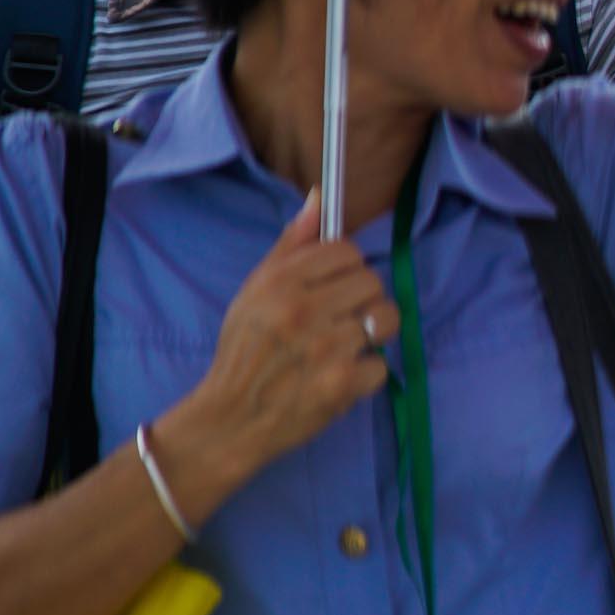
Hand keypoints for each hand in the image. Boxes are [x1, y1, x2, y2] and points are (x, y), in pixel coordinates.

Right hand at [158, 198, 392, 507]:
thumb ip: (291, 246)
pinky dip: (366, 376)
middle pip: (372, 282)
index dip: (346, 269)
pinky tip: (339, 379)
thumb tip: (320, 197)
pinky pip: (381, 365)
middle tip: (338, 323)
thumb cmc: (244, 351)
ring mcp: (326, 347)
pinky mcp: (341, 384)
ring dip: (369, 337)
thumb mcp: (254, 291)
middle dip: (362, 302)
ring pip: (385, 320)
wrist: (230, 418)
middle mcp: (303, 310)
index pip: (347, 251)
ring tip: (341, 349)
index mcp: (280, 282)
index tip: (333, 289)